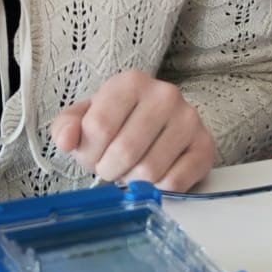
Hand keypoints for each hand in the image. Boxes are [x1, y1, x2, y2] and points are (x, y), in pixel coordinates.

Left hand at [50, 70, 214, 189]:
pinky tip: (155, 175)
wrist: (161, 123)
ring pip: (150, 171)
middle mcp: (165, 95)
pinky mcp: (205, 145)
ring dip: (133, 180)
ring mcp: (189, 119)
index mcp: (131, 82)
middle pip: (125, 152)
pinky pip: (175, 182)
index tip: (92, 156)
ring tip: (133, 168)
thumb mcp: (85, 117)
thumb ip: (67, 126)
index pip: (98, 128)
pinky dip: (159, 189)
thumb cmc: (118, 121)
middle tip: (111, 167)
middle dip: (110, 170)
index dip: (88, 154)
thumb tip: (66, 140)